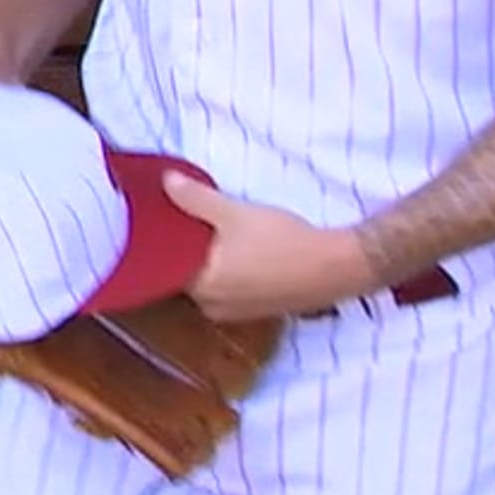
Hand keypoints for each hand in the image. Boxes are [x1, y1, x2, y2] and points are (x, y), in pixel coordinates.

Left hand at [161, 172, 378, 321]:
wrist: (339, 267)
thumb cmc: (282, 242)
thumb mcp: (234, 212)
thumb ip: (195, 199)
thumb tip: (164, 181)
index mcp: (199, 288)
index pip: (161, 267)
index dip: (158, 243)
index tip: (155, 220)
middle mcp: (212, 307)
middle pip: (184, 275)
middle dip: (183, 250)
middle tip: (180, 218)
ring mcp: (237, 312)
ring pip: (208, 282)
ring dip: (207, 260)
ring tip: (206, 230)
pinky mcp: (259, 309)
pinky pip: (230, 288)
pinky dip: (228, 271)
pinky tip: (235, 249)